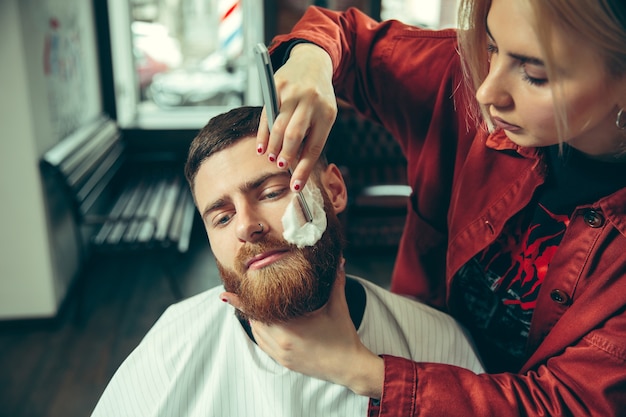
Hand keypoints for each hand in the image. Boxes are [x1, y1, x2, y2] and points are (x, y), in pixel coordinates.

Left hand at [222, 268, 383, 398]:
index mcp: (290, 329)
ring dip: (255, 320)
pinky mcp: (285, 362)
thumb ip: (335, 282)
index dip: (240, 303)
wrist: (350, 367)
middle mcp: (281, 343)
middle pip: (255, 322)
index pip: (258, 312)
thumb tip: (339, 260)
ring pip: (258, 334)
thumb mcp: (338, 307)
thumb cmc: (343, 337)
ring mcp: (281, 355)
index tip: (224, 295)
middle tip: (242, 293)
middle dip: (250, 307)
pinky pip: (264, 346)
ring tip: (252, 305)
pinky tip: (265, 323)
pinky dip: (262, 333)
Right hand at [257, 43, 337, 191]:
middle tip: (280, 166)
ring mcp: (292, 93)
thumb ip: (311, 135)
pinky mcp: (276, 86)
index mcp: (327, 113)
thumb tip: (296, 164)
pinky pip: (267, 114)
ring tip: (270, 157)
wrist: (313, 62)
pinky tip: (261, 145)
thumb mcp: (323, 114)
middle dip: (286, 155)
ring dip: (273, 146)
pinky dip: (263, 133)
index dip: (304, 168)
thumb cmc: (318, 97)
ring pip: (279, 126)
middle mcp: (310, 102)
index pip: (314, 146)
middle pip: (294, 136)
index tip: (296, 186)